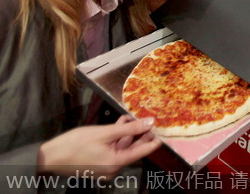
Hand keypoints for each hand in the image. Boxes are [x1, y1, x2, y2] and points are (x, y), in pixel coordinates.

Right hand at [37, 116, 160, 177]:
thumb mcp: (106, 132)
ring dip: (128, 133)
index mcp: (117, 163)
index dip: (154, 139)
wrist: (49, 157)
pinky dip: (117, 138)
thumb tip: (150, 123)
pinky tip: (119, 124)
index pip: (143, 151)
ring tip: (131, 118)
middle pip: (133, 149)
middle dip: (140, 134)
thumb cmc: (75, 144)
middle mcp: (113, 168)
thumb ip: (130, 128)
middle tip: (147, 120)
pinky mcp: (98, 164)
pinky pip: (113, 150)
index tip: (162, 130)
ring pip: (123, 148)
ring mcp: (105, 167)